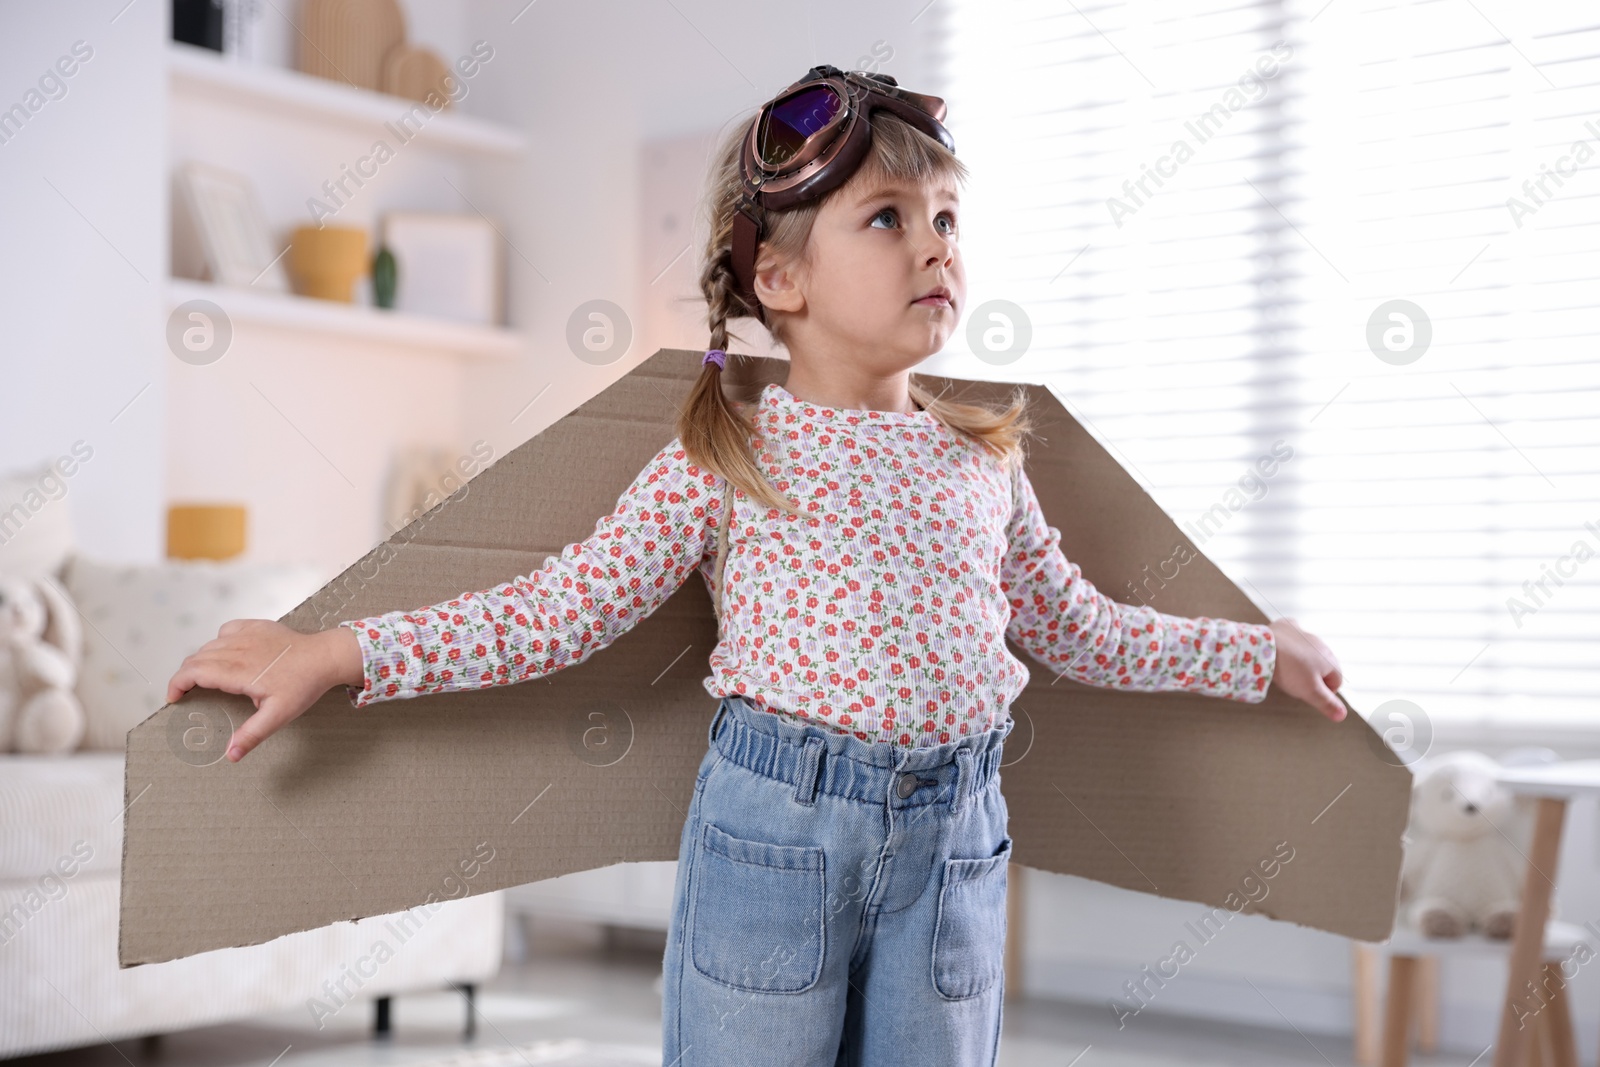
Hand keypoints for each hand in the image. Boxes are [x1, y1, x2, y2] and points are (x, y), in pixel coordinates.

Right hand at [165, 620, 363, 762]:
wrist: (325, 657)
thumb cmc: (304, 685)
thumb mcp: (278, 715)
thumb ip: (252, 734)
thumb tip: (231, 755)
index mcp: (238, 670)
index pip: (192, 672)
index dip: (176, 684)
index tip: (174, 699)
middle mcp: (238, 648)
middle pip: (196, 658)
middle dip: (186, 676)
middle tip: (187, 693)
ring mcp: (247, 634)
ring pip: (209, 644)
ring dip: (201, 661)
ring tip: (205, 679)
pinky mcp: (257, 626)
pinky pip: (226, 630)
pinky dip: (219, 642)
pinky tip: (227, 654)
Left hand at [1268, 617, 1345, 721]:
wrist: (1264, 648)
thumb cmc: (1289, 671)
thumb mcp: (1310, 692)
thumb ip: (1327, 703)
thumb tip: (1342, 716)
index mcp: (1330, 659)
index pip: (1336, 680)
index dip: (1326, 692)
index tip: (1311, 695)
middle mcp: (1321, 644)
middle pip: (1323, 665)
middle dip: (1314, 675)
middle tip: (1298, 683)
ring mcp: (1305, 633)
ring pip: (1309, 650)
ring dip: (1303, 659)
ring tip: (1288, 668)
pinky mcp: (1288, 625)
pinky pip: (1294, 631)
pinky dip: (1291, 638)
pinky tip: (1284, 644)